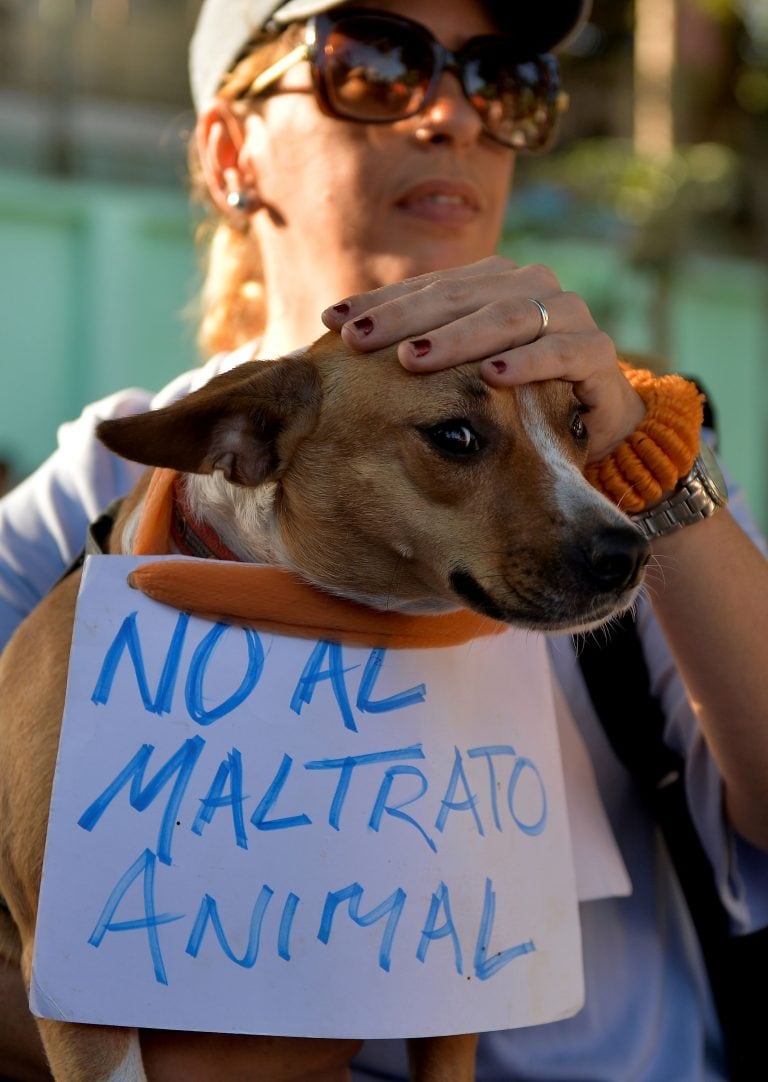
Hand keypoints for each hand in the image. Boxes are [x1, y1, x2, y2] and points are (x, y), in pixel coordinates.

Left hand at [321, 256, 644, 461]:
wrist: (588, 428)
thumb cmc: (508, 402)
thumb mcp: (457, 374)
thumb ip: (413, 352)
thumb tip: (329, 348)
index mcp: (490, 284)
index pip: (426, 287)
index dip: (379, 303)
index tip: (331, 323)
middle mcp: (529, 288)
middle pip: (459, 296)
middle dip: (404, 319)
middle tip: (358, 340)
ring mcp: (567, 315)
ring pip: (507, 317)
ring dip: (458, 339)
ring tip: (413, 359)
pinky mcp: (597, 354)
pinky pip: (561, 353)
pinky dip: (527, 363)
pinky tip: (492, 376)